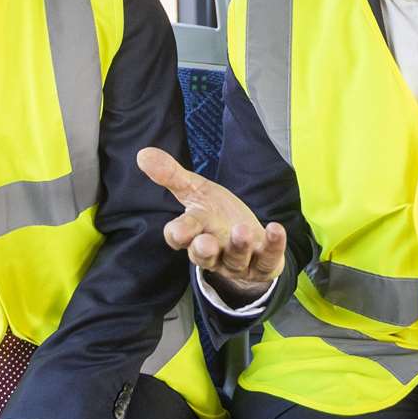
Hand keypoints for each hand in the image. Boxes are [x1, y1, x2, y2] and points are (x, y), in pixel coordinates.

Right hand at [136, 147, 286, 301]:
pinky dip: (274, 245)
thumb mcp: (196, 192)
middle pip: (204, 256)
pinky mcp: (263, 264)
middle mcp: (214, 251)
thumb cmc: (217, 216)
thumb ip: (171, 176)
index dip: (178, 235)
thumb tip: (143, 154)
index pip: (180, 237)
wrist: (249, 241)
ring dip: (239, 246)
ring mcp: (238, 261)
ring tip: (242, 229)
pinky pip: (268, 260)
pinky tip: (275, 228)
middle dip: (203, 250)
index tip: (178, 231)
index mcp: (194, 233)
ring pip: (235, 259)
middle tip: (205, 241)